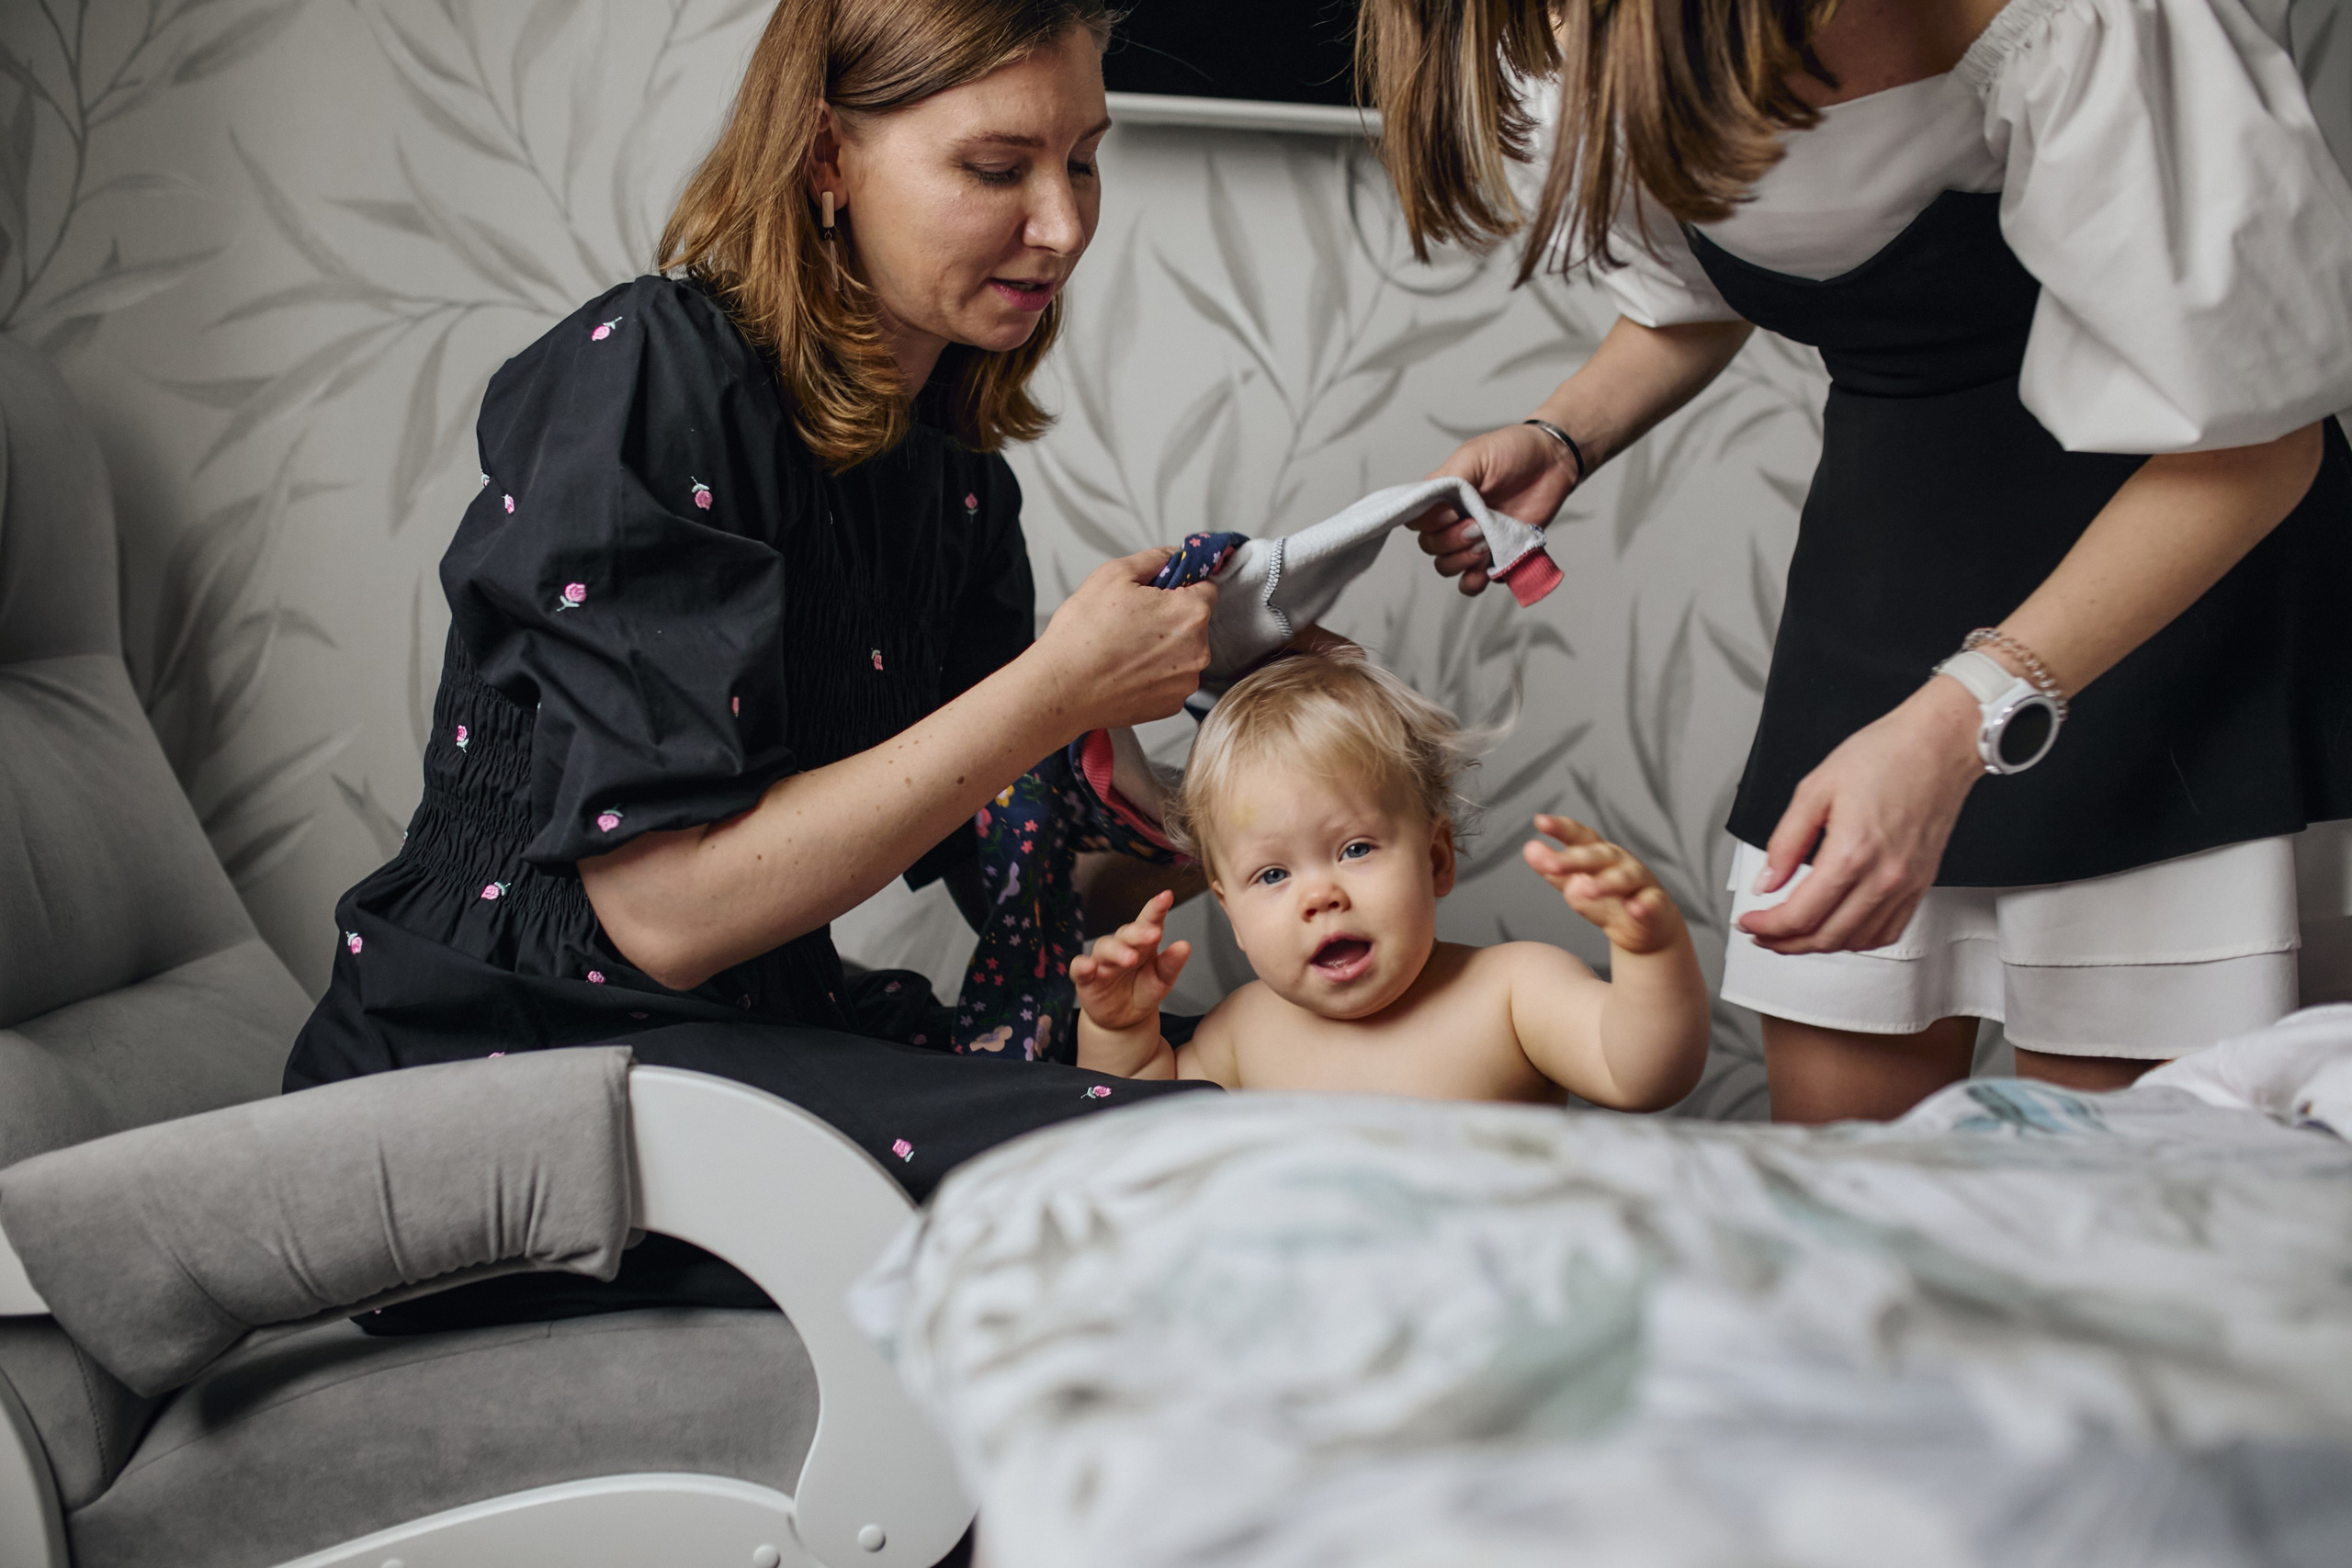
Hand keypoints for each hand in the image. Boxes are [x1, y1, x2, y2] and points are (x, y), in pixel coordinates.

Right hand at [1033, 549, 1215, 730]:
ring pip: (1182, 653)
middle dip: (1169, 617)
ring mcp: (1186, 682)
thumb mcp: (1114, 574)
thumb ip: (1154, 558)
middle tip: (1131, 621)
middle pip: (1193, 623)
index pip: (1206, 588)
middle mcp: (1198, 651)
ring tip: (1125, 648)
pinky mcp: (1171, 705)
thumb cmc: (1082, 635)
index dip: (1181, 585)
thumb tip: (1173, 555)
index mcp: (1190, 613)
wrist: (1062, 689)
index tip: (1158, 593)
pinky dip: (1154, 675)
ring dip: (1163, 648)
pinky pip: (1170, 681)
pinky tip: (1127, 670)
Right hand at [1069, 890, 1190, 1031]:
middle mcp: (1121, 947)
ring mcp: (1102, 961)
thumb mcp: (1162, 981)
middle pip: (1126, 933)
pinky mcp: (1085, 978)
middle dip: (1139, 932)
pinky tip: (1089, 966)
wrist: (1123, 1021)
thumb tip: (1184, 946)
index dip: (1156, 908)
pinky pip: (1079, 968)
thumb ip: (1171, 964)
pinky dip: (1082, 966)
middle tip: (1154, 935)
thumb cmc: (1142, 993)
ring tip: (1130, 958)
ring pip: (1104, 947)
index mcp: (1142, 944)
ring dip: (1117, 950)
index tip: (1166, 897)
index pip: (1148, 921)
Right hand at [1410, 423, 1579, 596]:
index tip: (1451, 513)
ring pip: (1447, 566)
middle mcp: (1453, 520)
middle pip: (1430, 546)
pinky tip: (1485, 570)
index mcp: (1443, 497)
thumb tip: (1429, 503)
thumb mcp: (1475, 455)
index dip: (1429, 523)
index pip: (1417, 521)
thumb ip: (1449, 478)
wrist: (1552, 462)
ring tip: (1485, 544)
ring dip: (1462, 561)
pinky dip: (1474, 581)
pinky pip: (1472, 581)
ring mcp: (1474, 539)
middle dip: (1450, 542)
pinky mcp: (1496, 554)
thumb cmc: (1513, 451)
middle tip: (1476, 526)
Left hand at [1524, 814, 1685, 954]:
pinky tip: (1635, 909)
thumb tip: (1529, 848)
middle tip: (1552, 865)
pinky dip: (1644, 906)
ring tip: (1587, 890)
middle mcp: (1620, 862)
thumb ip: (1554, 868)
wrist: (1647, 928)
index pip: (1580, 837)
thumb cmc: (1608, 900)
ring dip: (1606, 883)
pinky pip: (1651, 903)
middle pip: (1598, 856)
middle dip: (1575, 860)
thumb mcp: (1577, 883)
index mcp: (1599, 853)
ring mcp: (1640, 881)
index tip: (1540, 821)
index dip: (1562, 828)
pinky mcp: (1655, 904)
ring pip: (1624, 878)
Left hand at [1736, 678, 1982, 954]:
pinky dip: (1856, 940)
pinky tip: (1837, 930)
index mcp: (1852, 853)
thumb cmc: (1886, 755)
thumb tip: (1767, 881)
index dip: (1765, 927)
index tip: (1748, 922)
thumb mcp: (1815, 789)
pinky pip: (1888, 932)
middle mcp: (1883, 878)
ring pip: (1855, 941)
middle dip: (1784, 943)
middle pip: (1825, 937)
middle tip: (1761, 933)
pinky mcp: (1921, 884)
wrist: (1939, 744)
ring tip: (1791, 935)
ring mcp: (1906, 885)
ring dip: (1817, 946)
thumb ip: (1786, 841)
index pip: (1799, 915)